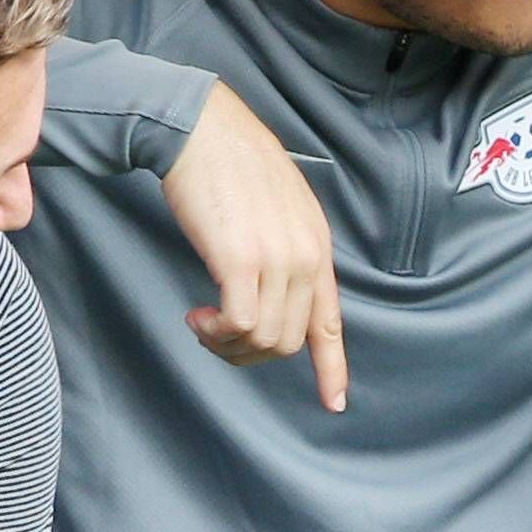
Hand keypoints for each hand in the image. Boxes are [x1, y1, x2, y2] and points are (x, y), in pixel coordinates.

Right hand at [163, 82, 346, 410]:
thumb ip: (284, 250)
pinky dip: (216, 332)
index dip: (333, 368)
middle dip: (247, 353)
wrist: (200, 128)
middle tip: (215, 334)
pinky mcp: (241, 260)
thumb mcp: (277, 209)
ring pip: (263, 339)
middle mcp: (305, 257)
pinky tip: (196, 315)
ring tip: (202, 321)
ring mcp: (277, 259)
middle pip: (287, 343)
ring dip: (226, 344)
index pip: (330, 322)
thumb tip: (272, 291)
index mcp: (316, 247)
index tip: (335, 403)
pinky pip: (239, 324)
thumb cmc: (228, 164)